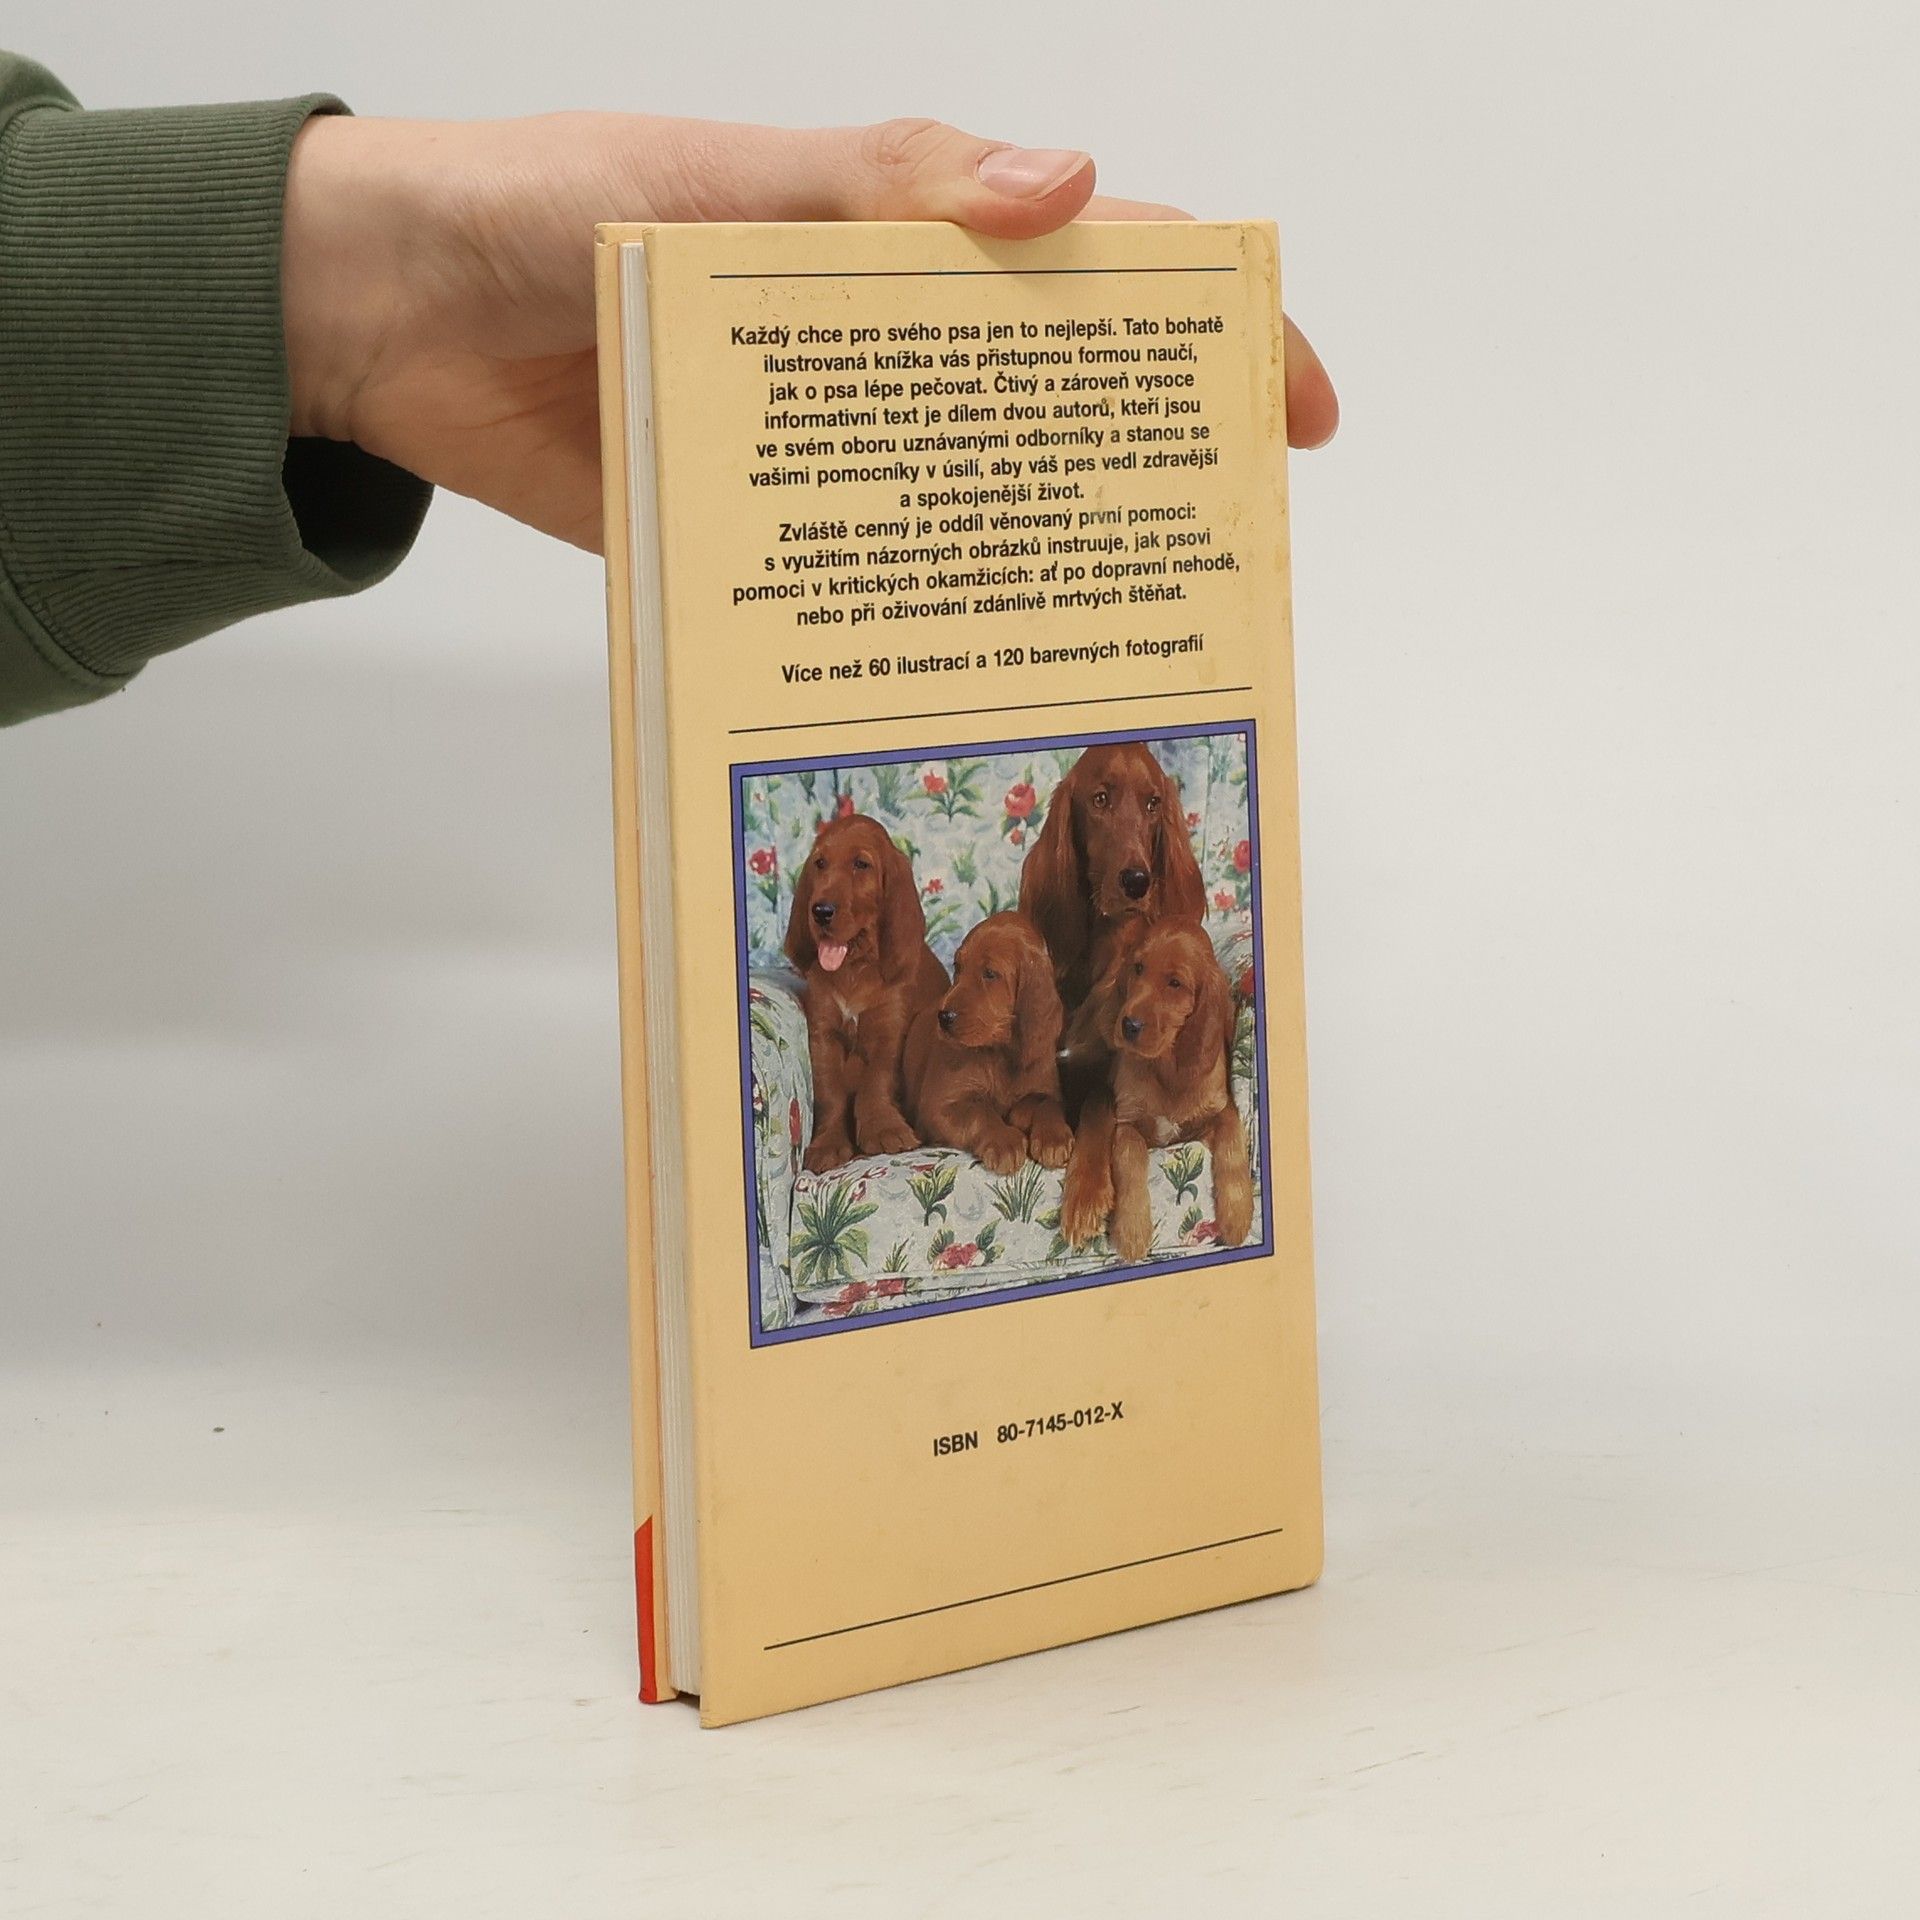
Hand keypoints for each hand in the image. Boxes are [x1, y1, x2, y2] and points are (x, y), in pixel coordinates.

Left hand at [282, 114, 1339, 551]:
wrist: (390, 318)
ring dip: (1041, 562)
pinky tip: (974, 666)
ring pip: (962, 508)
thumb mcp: (718, 181)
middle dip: (1146, 468)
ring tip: (1122, 632)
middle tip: (1220, 551)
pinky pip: (855, 583)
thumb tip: (1068, 190)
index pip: (1084, 272)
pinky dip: (914, 620)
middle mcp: (879, 352)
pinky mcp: (759, 540)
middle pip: (1045, 408)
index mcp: (893, 241)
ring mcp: (825, 458)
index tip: (1287, 398)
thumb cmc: (543, 211)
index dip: (1203, 325)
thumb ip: (878, 188)